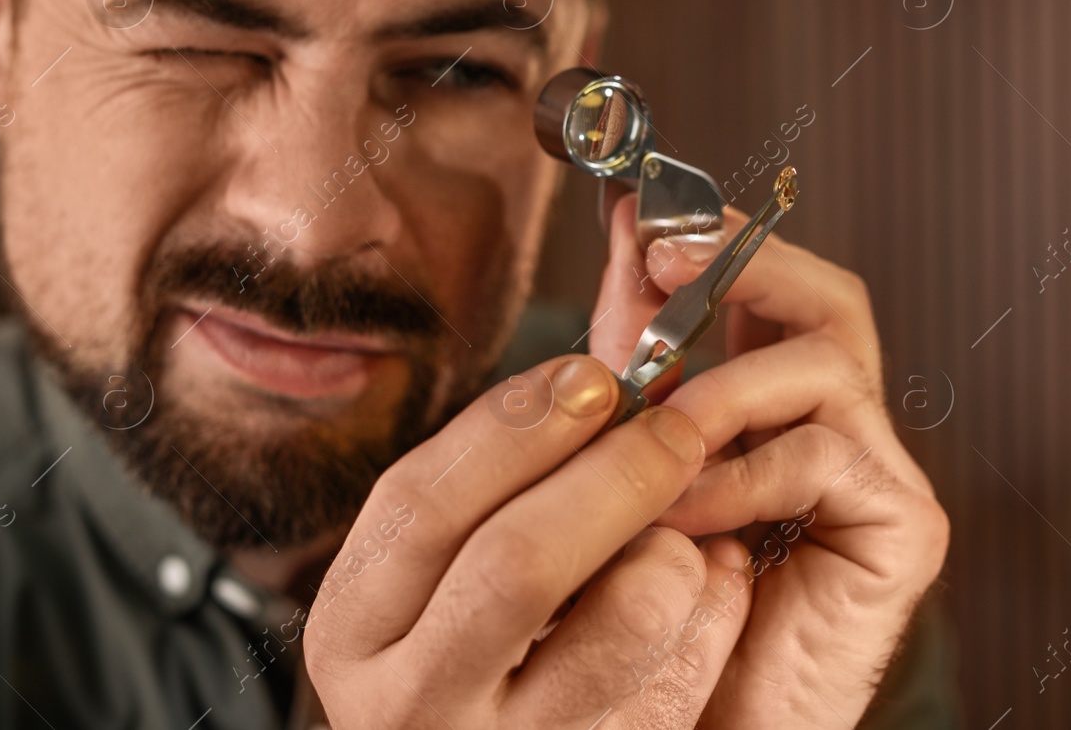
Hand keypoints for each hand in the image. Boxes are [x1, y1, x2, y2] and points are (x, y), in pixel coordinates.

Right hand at [303, 347, 757, 726]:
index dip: (515, 425)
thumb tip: (593, 377)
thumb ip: (495, 491)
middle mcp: (410, 701)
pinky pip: (682, 676)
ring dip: (667, 547)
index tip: (587, 374)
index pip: (421, 502)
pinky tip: (714, 579)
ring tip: (686, 520)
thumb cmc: (476, 661)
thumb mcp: (439, 584)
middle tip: (670, 426)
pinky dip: (713, 610)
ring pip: (621, 620)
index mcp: (356, 629)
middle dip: (609, 472)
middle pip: (517, 560)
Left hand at [589, 195, 949, 727]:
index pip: (775, 289)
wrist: (692, 725)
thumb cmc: (645, 607)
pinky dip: (739, 475)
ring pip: (829, 360)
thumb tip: (624, 231)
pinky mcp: (904, 529)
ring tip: (654, 432)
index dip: (720, 239)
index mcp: (778, 406)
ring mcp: (879, 475)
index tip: (641, 211)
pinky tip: (681, 518)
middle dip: (743, 263)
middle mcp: (840, 429)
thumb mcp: (625, 453)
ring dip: (722, 386)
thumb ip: (632, 352)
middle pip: (828, 299)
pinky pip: (824, 456)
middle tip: (663, 256)